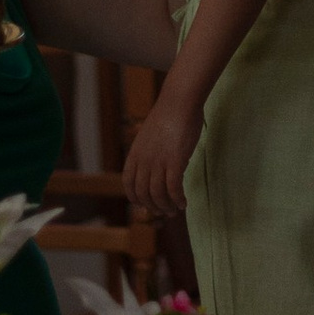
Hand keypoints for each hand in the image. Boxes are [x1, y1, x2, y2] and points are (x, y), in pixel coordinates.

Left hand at [123, 94, 201, 222]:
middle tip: (164, 212)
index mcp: (135, 154)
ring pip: (158, 195)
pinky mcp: (175, 162)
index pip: (129, 184)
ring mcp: (158, 162)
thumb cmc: (170, 115)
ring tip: (175, 211)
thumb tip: (163, 165)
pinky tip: (184, 203)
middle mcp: (144, 161)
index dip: (135, 198)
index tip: (144, 205)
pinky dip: (178, 200)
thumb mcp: (151, 135)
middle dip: (153, 207)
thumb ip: (152, 151)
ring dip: (167, 207)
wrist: (179, 102)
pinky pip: (174, 189)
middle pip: (144, 193)